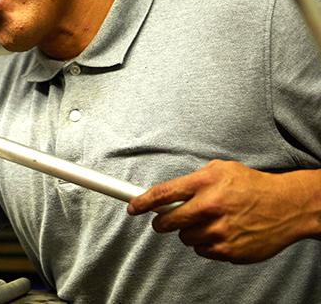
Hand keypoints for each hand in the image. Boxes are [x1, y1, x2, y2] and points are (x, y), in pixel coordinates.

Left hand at [128, 159, 320, 262]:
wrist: (288, 206)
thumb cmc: (251, 186)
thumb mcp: (222, 169)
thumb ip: (193, 180)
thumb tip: (164, 194)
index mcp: (206, 183)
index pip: (163, 194)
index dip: (142, 203)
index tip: (132, 208)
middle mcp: (210, 207)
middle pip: (167, 222)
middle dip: (163, 222)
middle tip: (167, 219)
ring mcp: (219, 231)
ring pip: (184, 238)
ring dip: (190, 231)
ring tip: (210, 221)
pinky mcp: (228, 250)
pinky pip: (202, 251)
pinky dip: (206, 243)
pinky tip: (222, 232)